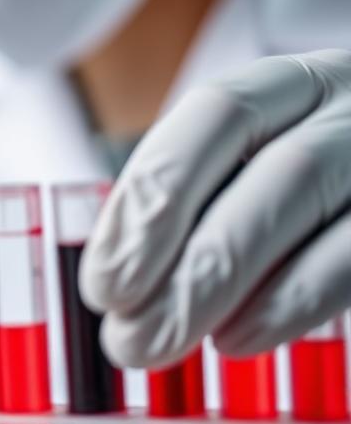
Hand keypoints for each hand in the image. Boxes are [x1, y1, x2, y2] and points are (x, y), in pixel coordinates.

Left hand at [80, 49, 350, 368]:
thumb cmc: (292, 183)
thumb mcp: (241, 168)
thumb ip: (187, 206)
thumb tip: (117, 280)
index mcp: (290, 84)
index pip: (217, 114)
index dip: (154, 197)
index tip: (104, 281)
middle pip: (277, 169)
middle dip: (190, 260)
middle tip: (130, 336)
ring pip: (318, 200)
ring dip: (231, 281)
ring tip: (167, 339)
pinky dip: (298, 299)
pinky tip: (238, 336)